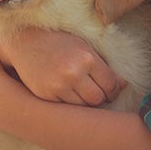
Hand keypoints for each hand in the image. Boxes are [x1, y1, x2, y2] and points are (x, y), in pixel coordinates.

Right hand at [0, 28, 125, 106]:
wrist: (26, 41)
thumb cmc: (60, 43)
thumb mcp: (85, 48)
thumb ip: (104, 67)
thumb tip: (124, 85)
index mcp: (87, 58)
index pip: (111, 85)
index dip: (114, 90)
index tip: (110, 89)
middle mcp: (74, 73)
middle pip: (98, 99)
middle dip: (101, 98)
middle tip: (97, 93)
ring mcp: (58, 85)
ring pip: (83, 107)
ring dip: (86, 103)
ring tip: (82, 93)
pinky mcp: (46, 95)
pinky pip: (66, 108)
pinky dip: (70, 105)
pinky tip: (68, 94)